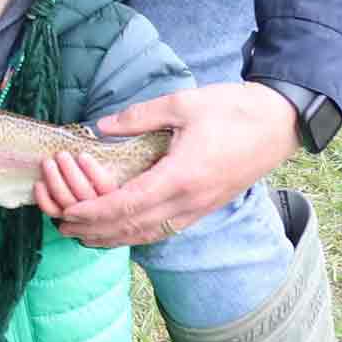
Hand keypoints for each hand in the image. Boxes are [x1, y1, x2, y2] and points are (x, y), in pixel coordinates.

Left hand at [50, 81, 301, 247]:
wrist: (279, 124)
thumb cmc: (232, 110)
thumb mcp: (181, 104)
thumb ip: (138, 116)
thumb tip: (101, 126)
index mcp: (181, 176)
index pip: (128, 204)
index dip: (94, 212)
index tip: (67, 213)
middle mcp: (189, 201)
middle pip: (133, 227)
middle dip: (95, 230)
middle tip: (61, 226)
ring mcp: (198, 209)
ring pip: (148, 234)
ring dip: (113, 237)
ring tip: (83, 234)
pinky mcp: (204, 208)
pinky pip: (163, 229)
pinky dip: (135, 233)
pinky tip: (119, 229)